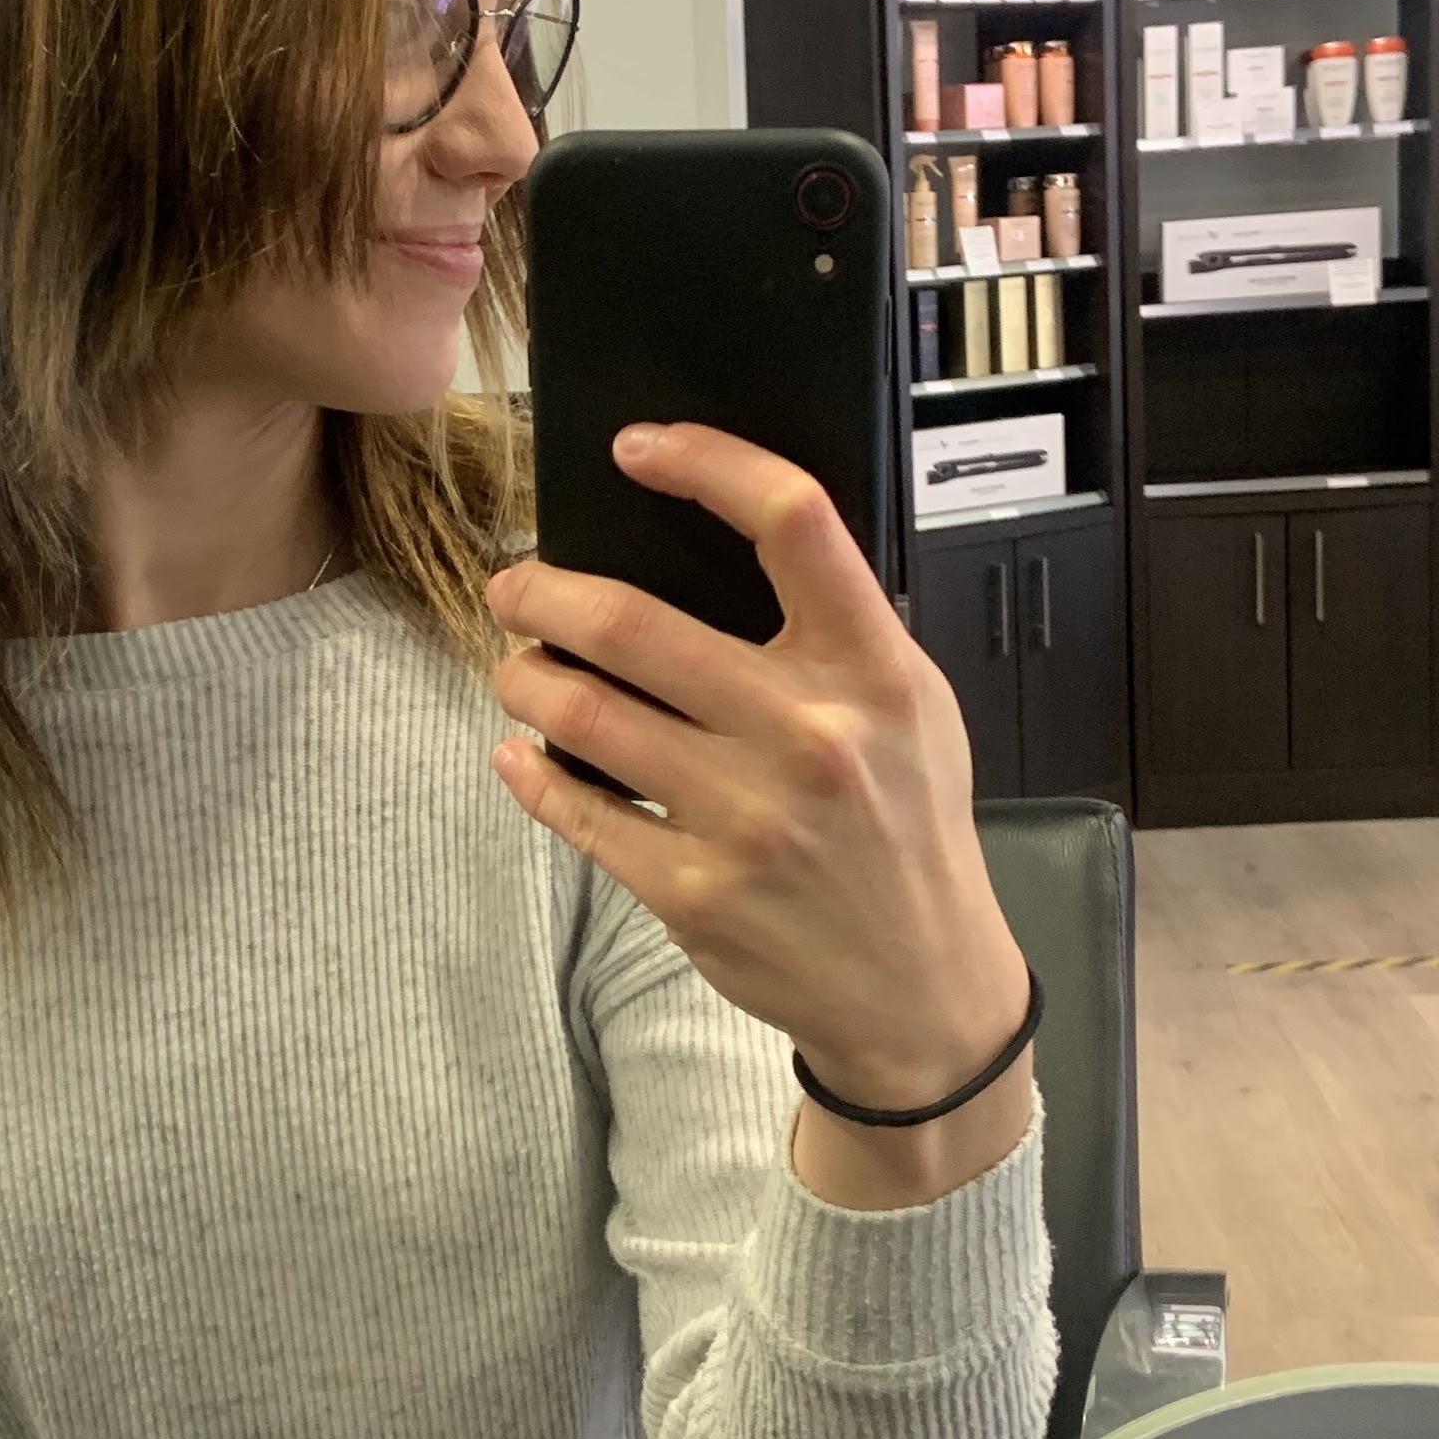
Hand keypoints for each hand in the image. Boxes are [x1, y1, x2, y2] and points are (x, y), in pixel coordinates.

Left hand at [486, 424, 1031, 1208]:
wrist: (923, 990)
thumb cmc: (910, 833)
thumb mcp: (915, 711)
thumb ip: (838, 633)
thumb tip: (720, 547)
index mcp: (874, 670)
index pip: (790, 520)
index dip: (704, 462)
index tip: (636, 448)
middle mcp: (809, 736)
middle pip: (635, 623)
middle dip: (544, 592)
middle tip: (515, 586)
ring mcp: (746, 819)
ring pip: (585, 713)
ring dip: (526, 677)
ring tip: (516, 666)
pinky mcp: (693, 891)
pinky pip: (577, 809)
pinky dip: (531, 771)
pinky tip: (519, 750)